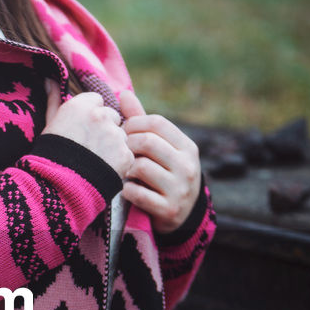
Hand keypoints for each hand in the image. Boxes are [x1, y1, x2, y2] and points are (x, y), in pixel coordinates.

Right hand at [43, 84, 133, 180]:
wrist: (57, 187)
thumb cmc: (49, 155)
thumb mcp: (49, 124)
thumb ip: (53, 100)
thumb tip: (49, 79)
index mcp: (81, 105)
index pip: (96, 101)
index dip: (90, 117)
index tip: (82, 131)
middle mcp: (101, 115)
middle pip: (111, 117)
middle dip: (104, 129)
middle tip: (89, 148)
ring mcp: (115, 135)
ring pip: (121, 136)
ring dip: (113, 146)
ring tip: (95, 162)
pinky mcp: (125, 154)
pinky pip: (127, 154)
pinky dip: (119, 163)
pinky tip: (103, 171)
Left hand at [120, 93, 200, 233]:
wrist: (181, 216)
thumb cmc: (164, 174)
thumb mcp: (161, 149)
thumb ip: (142, 122)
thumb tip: (123, 94)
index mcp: (187, 147)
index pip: (157, 122)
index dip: (134, 124)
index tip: (124, 133)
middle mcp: (188, 166)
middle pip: (147, 142)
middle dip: (127, 145)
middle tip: (121, 153)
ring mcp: (180, 189)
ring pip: (141, 167)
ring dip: (126, 169)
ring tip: (124, 172)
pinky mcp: (169, 210)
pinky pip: (137, 193)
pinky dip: (126, 191)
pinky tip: (126, 190)